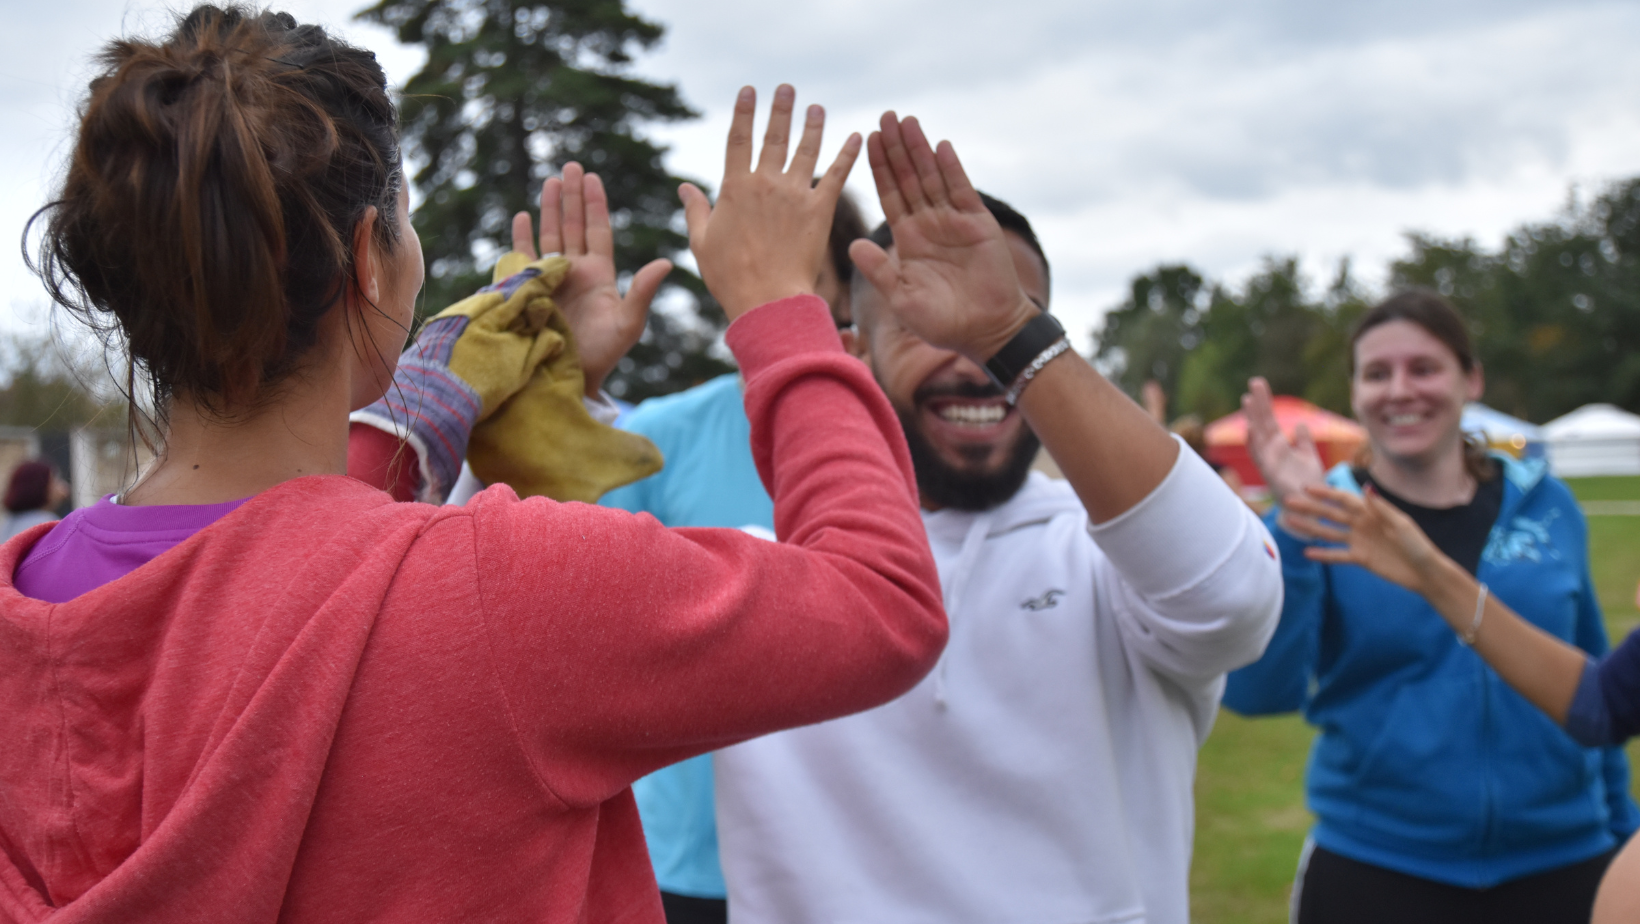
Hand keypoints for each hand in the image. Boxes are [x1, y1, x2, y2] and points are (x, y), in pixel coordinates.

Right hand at [512, 162, 670, 395]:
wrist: (573, 378)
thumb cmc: (605, 354)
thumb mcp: (629, 322)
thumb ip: (643, 291)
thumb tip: (667, 262)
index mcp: (599, 274)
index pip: (598, 230)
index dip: (594, 204)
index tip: (591, 177)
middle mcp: (575, 271)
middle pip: (573, 225)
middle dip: (571, 196)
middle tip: (569, 165)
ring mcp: (552, 279)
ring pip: (551, 235)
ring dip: (549, 209)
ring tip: (549, 181)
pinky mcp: (532, 290)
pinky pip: (525, 258)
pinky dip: (522, 238)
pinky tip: (522, 216)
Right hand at [679, 84, 860, 320]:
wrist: (767, 299)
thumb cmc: (730, 277)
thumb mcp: (702, 243)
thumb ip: (696, 211)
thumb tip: (683, 188)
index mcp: (735, 187)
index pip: (738, 139)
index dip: (744, 113)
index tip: (749, 92)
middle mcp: (766, 183)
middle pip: (774, 137)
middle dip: (781, 110)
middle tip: (787, 88)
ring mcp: (795, 195)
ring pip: (807, 150)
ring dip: (813, 126)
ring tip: (816, 108)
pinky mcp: (820, 210)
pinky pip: (837, 176)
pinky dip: (848, 155)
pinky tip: (857, 138)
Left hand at [847, 112, 1037, 362]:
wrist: (985, 331)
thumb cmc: (942, 322)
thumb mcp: (902, 298)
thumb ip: (879, 271)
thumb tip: (851, 245)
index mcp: (908, 239)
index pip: (890, 195)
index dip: (879, 168)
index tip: (866, 139)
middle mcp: (929, 224)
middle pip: (909, 178)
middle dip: (896, 148)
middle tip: (884, 116)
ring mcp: (954, 221)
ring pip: (932, 177)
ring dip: (919, 149)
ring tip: (906, 121)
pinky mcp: (978, 223)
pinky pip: (961, 190)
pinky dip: (951, 168)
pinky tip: (939, 145)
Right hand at [1242, 377, 1324, 509]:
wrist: (1312, 508)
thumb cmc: (1310, 486)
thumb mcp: (1310, 458)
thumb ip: (1305, 442)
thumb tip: (1299, 424)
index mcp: (1280, 447)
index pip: (1269, 420)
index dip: (1264, 403)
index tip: (1259, 385)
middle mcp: (1271, 452)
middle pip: (1262, 423)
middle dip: (1258, 403)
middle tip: (1255, 381)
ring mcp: (1269, 462)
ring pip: (1258, 436)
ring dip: (1252, 418)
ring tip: (1247, 399)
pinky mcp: (1270, 474)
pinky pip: (1260, 456)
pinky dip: (1253, 442)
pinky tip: (1250, 428)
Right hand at [1284, 485, 1446, 592]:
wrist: (1424, 572)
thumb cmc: (1417, 545)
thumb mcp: (1401, 524)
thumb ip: (1381, 508)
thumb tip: (1365, 488)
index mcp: (1372, 511)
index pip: (1344, 499)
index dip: (1325, 493)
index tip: (1306, 488)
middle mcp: (1362, 524)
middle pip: (1331, 514)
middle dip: (1310, 507)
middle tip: (1288, 501)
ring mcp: (1359, 541)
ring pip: (1329, 532)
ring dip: (1310, 527)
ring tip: (1290, 522)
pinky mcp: (1360, 558)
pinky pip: (1337, 555)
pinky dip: (1323, 554)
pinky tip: (1307, 552)